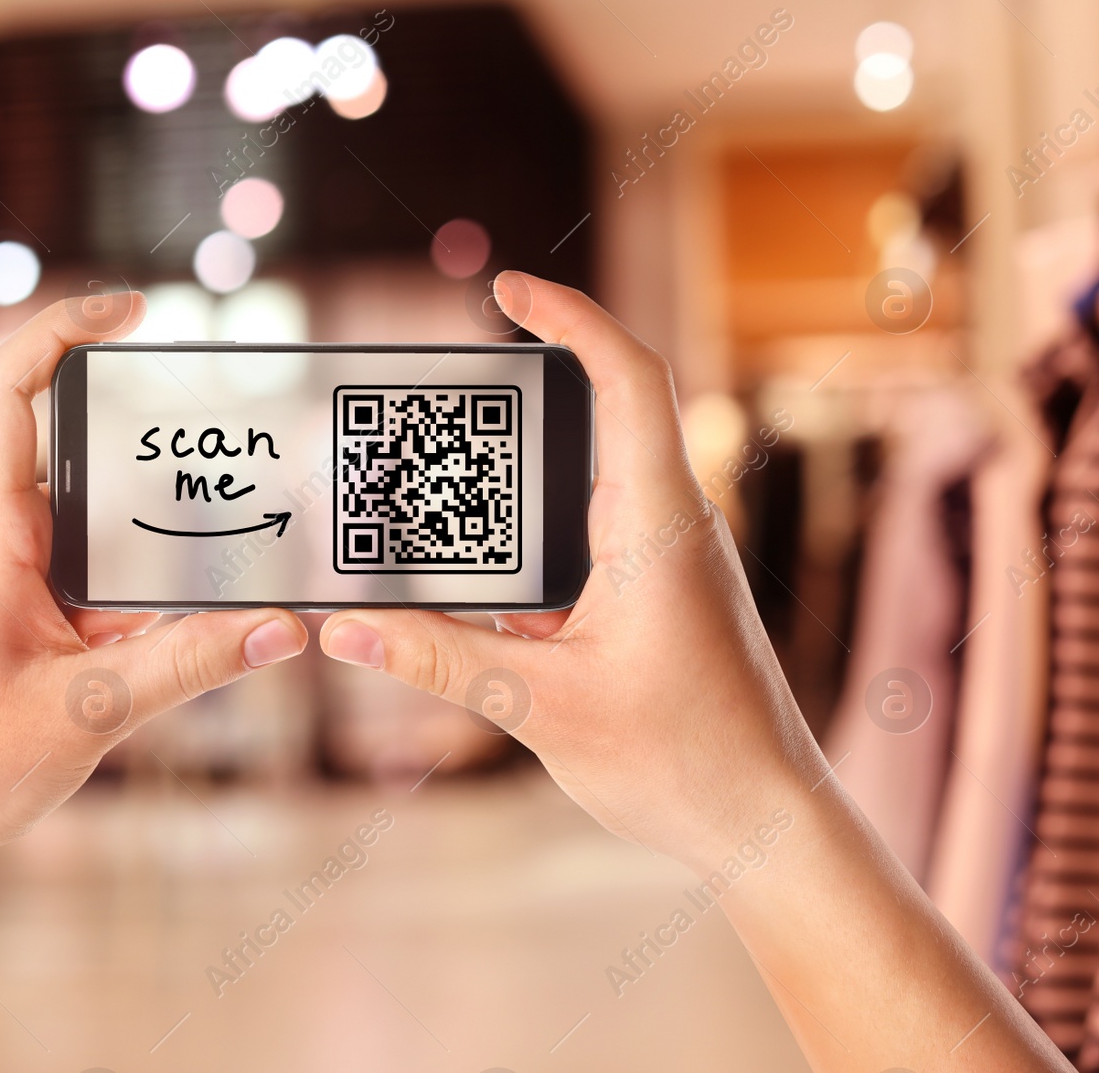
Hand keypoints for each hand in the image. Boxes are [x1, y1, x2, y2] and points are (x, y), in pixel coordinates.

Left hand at [0, 292, 308, 881]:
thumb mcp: (89, 711)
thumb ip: (193, 664)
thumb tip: (285, 628)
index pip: (8, 387)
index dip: (64, 328)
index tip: (133, 309)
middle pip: (67, 447)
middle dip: (146, 439)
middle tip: (225, 435)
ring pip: (82, 519)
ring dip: (146, 525)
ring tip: (228, 528)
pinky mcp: (3, 614)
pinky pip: (77, 573)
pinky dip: (130, 584)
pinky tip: (191, 614)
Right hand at [319, 271, 821, 869]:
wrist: (763, 822)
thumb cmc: (685, 761)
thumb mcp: (541, 708)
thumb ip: (438, 660)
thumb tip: (347, 629)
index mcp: (656, 526)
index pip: (627, 380)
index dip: (570, 318)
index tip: (507, 289)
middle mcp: (667, 526)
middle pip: (600, 417)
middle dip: (522, 392)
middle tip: (444, 390)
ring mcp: (664, 561)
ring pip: (584, 484)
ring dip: (519, 480)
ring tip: (441, 486)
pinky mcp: (653, 596)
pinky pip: (583, 540)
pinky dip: (527, 542)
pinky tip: (475, 579)